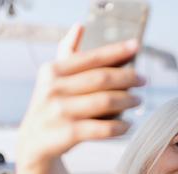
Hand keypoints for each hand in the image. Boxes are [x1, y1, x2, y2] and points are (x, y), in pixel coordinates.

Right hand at [17, 24, 144, 166]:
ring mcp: (60, 111)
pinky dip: (120, 126)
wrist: (34, 142)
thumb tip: (79, 26)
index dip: (116, 51)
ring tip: (138, 101)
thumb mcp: (54, 79)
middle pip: (102, 79)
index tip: (136, 46)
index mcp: (53, 71)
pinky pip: (103, 128)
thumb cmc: (53, 105)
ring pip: (105, 102)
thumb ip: (68, 54)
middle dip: (128, 78)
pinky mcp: (68, 134)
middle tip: (143, 80)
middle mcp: (54, 89)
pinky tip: (128, 125)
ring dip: (128, 100)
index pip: (91, 58)